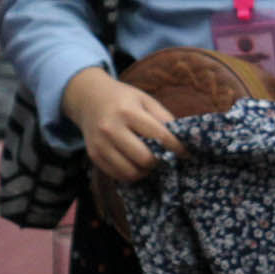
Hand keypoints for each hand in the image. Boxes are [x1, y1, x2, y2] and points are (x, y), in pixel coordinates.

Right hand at [64, 67, 185, 183]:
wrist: (89, 98)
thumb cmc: (123, 99)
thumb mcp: (145, 99)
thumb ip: (163, 118)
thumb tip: (181, 141)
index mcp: (127, 111)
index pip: (159, 135)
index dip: (176, 147)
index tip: (185, 153)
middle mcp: (111, 128)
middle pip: (144, 158)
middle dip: (159, 161)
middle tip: (163, 157)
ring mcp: (100, 144)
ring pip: (131, 172)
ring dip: (145, 171)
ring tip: (149, 162)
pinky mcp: (94, 155)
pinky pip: (118, 175)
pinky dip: (131, 174)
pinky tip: (135, 163)